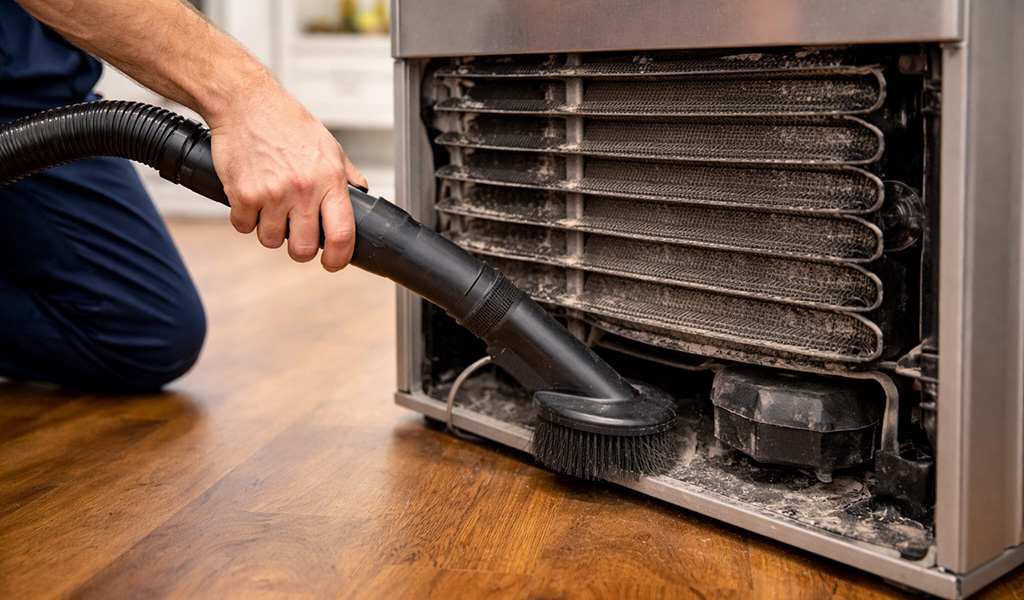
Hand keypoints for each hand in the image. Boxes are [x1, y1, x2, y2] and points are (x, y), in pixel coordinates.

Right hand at [207, 77, 366, 271]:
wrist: (244, 102)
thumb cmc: (286, 121)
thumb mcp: (328, 146)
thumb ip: (347, 175)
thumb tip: (362, 196)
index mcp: (329, 179)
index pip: (342, 234)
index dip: (339, 258)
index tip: (333, 263)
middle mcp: (303, 189)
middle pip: (304, 248)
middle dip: (300, 248)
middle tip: (295, 232)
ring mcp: (272, 193)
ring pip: (272, 241)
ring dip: (270, 231)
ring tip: (271, 207)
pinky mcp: (243, 194)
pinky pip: (244, 227)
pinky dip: (245, 219)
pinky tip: (251, 198)